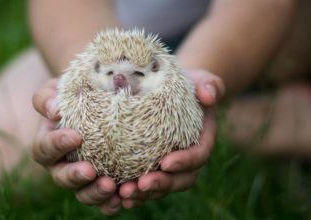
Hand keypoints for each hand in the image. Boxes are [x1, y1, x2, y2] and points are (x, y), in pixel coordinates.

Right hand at [32, 79, 120, 214]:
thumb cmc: (77, 94)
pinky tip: (123, 197)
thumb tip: (53, 110)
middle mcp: (62, 165)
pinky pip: (104, 200)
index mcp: (49, 143)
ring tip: (111, 186)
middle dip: (74, 176)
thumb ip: (48, 97)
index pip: (45, 148)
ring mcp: (82, 178)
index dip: (56, 144)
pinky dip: (111, 203)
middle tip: (90, 171)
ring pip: (82, 193)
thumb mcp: (61, 89)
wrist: (99, 100)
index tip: (75, 136)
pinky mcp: (101, 184)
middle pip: (61, 178)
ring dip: (95, 193)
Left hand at [118, 69, 224, 207]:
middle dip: (162, 184)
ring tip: (124, 194)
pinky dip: (133, 193)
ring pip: (161, 187)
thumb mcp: (199, 79)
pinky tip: (116, 196)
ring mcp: (168, 165)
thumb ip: (209, 85)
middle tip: (140, 185)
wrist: (166, 90)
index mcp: (200, 140)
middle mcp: (186, 158)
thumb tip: (208, 96)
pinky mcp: (150, 166)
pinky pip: (144, 185)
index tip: (165, 162)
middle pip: (180, 180)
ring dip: (143, 194)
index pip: (198, 155)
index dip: (185, 162)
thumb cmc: (184, 84)